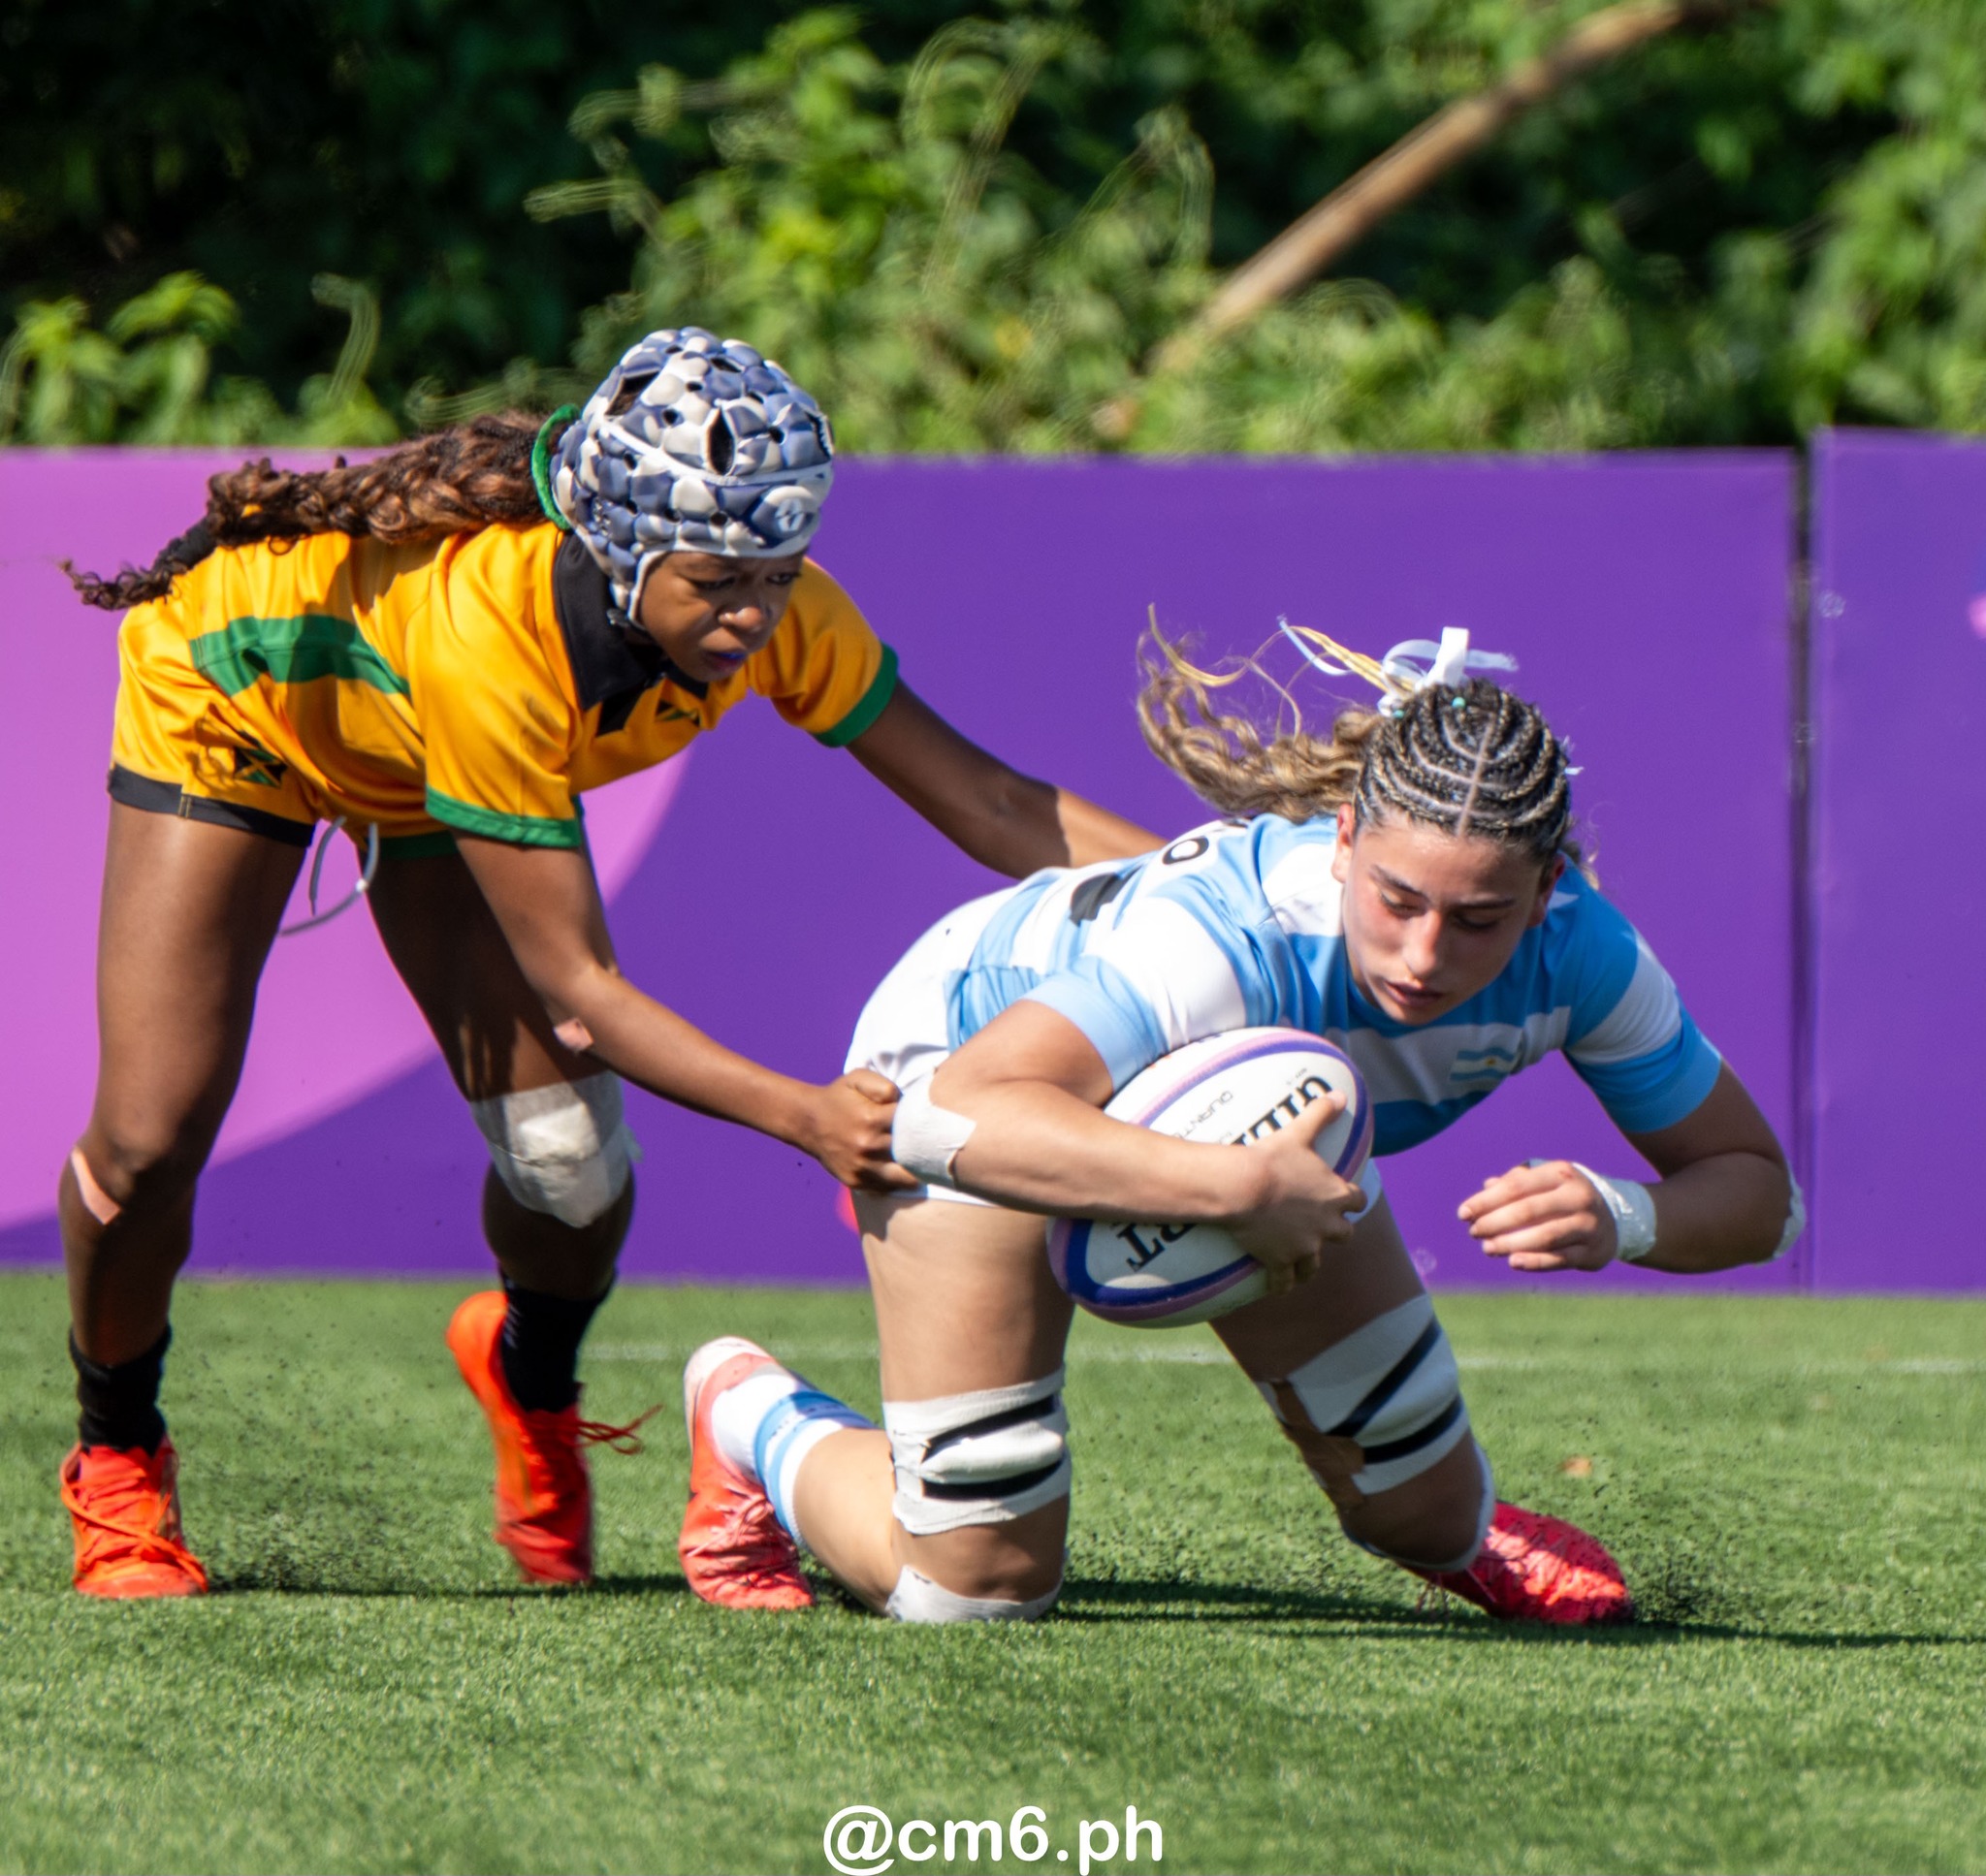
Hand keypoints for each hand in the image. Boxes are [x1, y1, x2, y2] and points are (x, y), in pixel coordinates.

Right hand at [802, 1070, 919, 1192]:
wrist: (807, 1122)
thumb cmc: (839, 1097)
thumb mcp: (858, 1079)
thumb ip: (885, 1086)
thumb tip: (907, 1103)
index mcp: (871, 1119)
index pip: (913, 1124)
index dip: (924, 1122)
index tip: (928, 1121)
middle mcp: (867, 1146)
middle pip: (913, 1153)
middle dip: (925, 1149)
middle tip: (934, 1145)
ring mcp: (861, 1167)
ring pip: (905, 1179)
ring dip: (916, 1172)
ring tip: (923, 1162)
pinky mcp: (856, 1182)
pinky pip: (888, 1188)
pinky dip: (898, 1181)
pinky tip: (902, 1170)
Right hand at [1223, 1092, 1362, 1295]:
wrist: (1245, 1188)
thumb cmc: (1273, 1158)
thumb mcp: (1299, 1132)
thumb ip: (1321, 1113)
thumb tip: (1340, 1093)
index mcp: (1335, 1194)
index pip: (1357, 1200)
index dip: (1351, 1199)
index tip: (1346, 1199)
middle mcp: (1326, 1224)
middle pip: (1344, 1234)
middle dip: (1336, 1232)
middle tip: (1323, 1228)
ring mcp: (1305, 1245)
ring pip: (1316, 1264)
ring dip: (1312, 1264)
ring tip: (1304, 1265)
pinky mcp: (1282, 1261)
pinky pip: (1286, 1281)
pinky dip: (1283, 1284)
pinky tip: (1279, 1287)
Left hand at [1460, 1160, 1617, 1271]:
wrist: (1614, 1220)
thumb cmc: (1563, 1198)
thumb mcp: (1544, 1183)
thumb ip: (1514, 1183)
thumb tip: (1486, 1186)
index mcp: (1561, 1174)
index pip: (1516, 1187)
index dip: (1486, 1201)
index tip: (1463, 1213)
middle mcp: (1577, 1197)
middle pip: (1527, 1211)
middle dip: (1494, 1223)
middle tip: (1474, 1232)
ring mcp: (1587, 1225)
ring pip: (1543, 1236)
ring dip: (1510, 1244)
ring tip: (1488, 1248)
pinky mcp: (1591, 1251)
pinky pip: (1559, 1258)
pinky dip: (1535, 1262)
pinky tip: (1513, 1262)